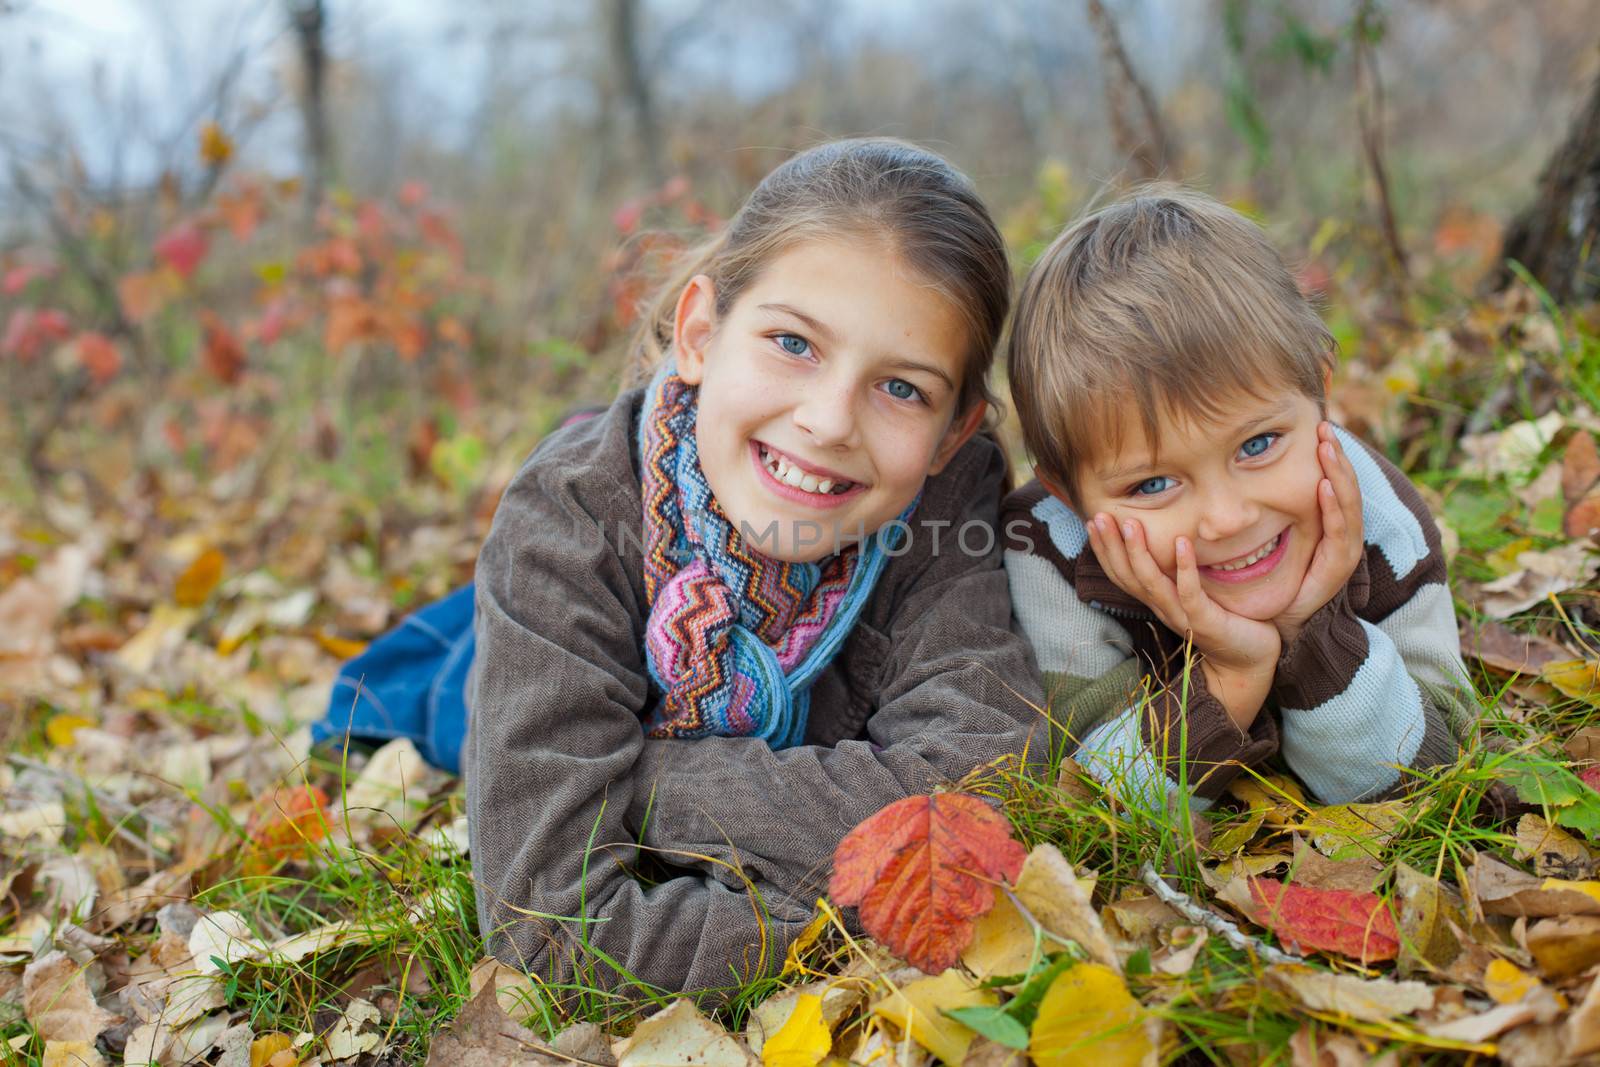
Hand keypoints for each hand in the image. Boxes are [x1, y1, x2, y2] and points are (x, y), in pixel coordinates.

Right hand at [1087, 513, 1280, 729]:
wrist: (1246, 662)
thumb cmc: (1223, 621)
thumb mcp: (1192, 593)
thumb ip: (1176, 572)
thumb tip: (1170, 537)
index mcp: (1156, 601)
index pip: (1121, 574)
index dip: (1104, 550)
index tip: (1093, 521)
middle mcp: (1162, 609)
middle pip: (1128, 576)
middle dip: (1111, 546)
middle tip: (1100, 517)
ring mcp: (1181, 616)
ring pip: (1151, 584)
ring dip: (1138, 552)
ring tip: (1132, 524)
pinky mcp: (1204, 622)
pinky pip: (1190, 593)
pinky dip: (1185, 567)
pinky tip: (1182, 542)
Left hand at [1275, 423, 1363, 644]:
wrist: (1280, 624)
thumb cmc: (1275, 581)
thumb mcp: (1273, 539)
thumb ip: (1271, 511)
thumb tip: (1248, 478)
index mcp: (1329, 525)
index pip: (1334, 483)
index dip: (1330, 457)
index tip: (1320, 427)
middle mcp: (1341, 534)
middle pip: (1345, 487)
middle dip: (1337, 456)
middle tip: (1325, 427)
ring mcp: (1343, 550)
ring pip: (1347, 504)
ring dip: (1338, 473)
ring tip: (1327, 447)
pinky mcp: (1337, 567)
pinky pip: (1339, 532)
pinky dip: (1333, 507)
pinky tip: (1324, 487)